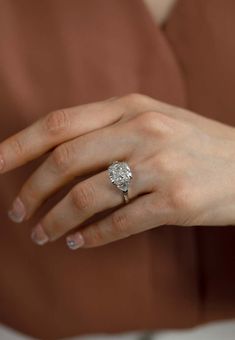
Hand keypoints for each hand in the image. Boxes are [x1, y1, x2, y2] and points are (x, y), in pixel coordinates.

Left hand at [2, 93, 234, 248]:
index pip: (60, 123)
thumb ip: (109, 128)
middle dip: (32, 191)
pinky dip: (92, 238)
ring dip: (56, 221)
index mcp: (131, 106)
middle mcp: (143, 131)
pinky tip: (80, 244)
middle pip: (65, 160)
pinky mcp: (175, 201)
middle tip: (18, 212)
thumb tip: (59, 154)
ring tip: (43, 235)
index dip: (20, 144)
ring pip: (86, 197)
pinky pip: (118, 223)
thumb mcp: (153, 120)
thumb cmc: (194, 143)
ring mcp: (160, 166)